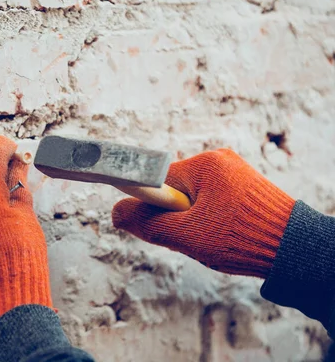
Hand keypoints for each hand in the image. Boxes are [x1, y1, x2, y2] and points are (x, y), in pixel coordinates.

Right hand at [112, 149, 294, 277]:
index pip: (158, 180)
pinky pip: (210, 200)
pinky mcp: (243, 185)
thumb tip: (116, 213)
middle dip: (176, 216)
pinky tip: (224, 233)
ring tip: (214, 237)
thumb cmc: (240, 238)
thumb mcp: (185, 235)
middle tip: (194, 236)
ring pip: (192, 198)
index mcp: (205, 164)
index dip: (152, 206)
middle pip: (174, 189)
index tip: (156, 224)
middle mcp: (219, 160)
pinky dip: (209, 219)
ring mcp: (233, 171)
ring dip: (193, 220)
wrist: (295, 250)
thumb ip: (147, 223)